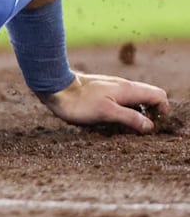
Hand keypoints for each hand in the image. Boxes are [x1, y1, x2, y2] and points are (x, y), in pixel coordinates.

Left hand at [38, 72, 168, 132]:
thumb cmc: (79, 101)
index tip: (153, 125)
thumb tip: (150, 126)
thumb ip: (130, 117)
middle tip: (138, 130)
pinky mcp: (102, 93)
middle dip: (149, 115)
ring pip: (134, 102)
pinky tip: (110, 123)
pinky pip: (120, 103)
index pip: (159, 95)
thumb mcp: (106, 112)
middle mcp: (123, 87)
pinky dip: (121, 113)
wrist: (55, 87)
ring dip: (135, 115)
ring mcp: (112, 89)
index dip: (162, 111)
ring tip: (123, 129)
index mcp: (128, 89)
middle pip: (148, 99)